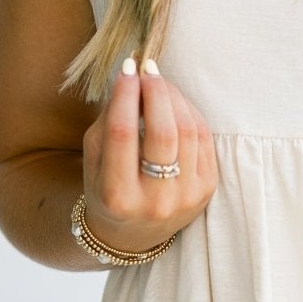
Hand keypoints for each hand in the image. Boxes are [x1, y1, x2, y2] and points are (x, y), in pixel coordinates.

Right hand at [82, 55, 218, 253]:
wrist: (133, 233)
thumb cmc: (107, 187)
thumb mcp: (95, 159)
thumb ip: (109, 121)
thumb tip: (132, 76)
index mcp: (118, 196)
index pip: (123, 134)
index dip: (126, 95)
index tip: (127, 68)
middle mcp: (155, 201)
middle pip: (163, 132)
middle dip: (156, 91)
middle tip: (148, 69)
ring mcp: (186, 198)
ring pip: (188, 131)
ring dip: (175, 98)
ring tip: (160, 83)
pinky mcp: (207, 190)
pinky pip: (204, 139)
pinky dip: (190, 113)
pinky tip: (176, 103)